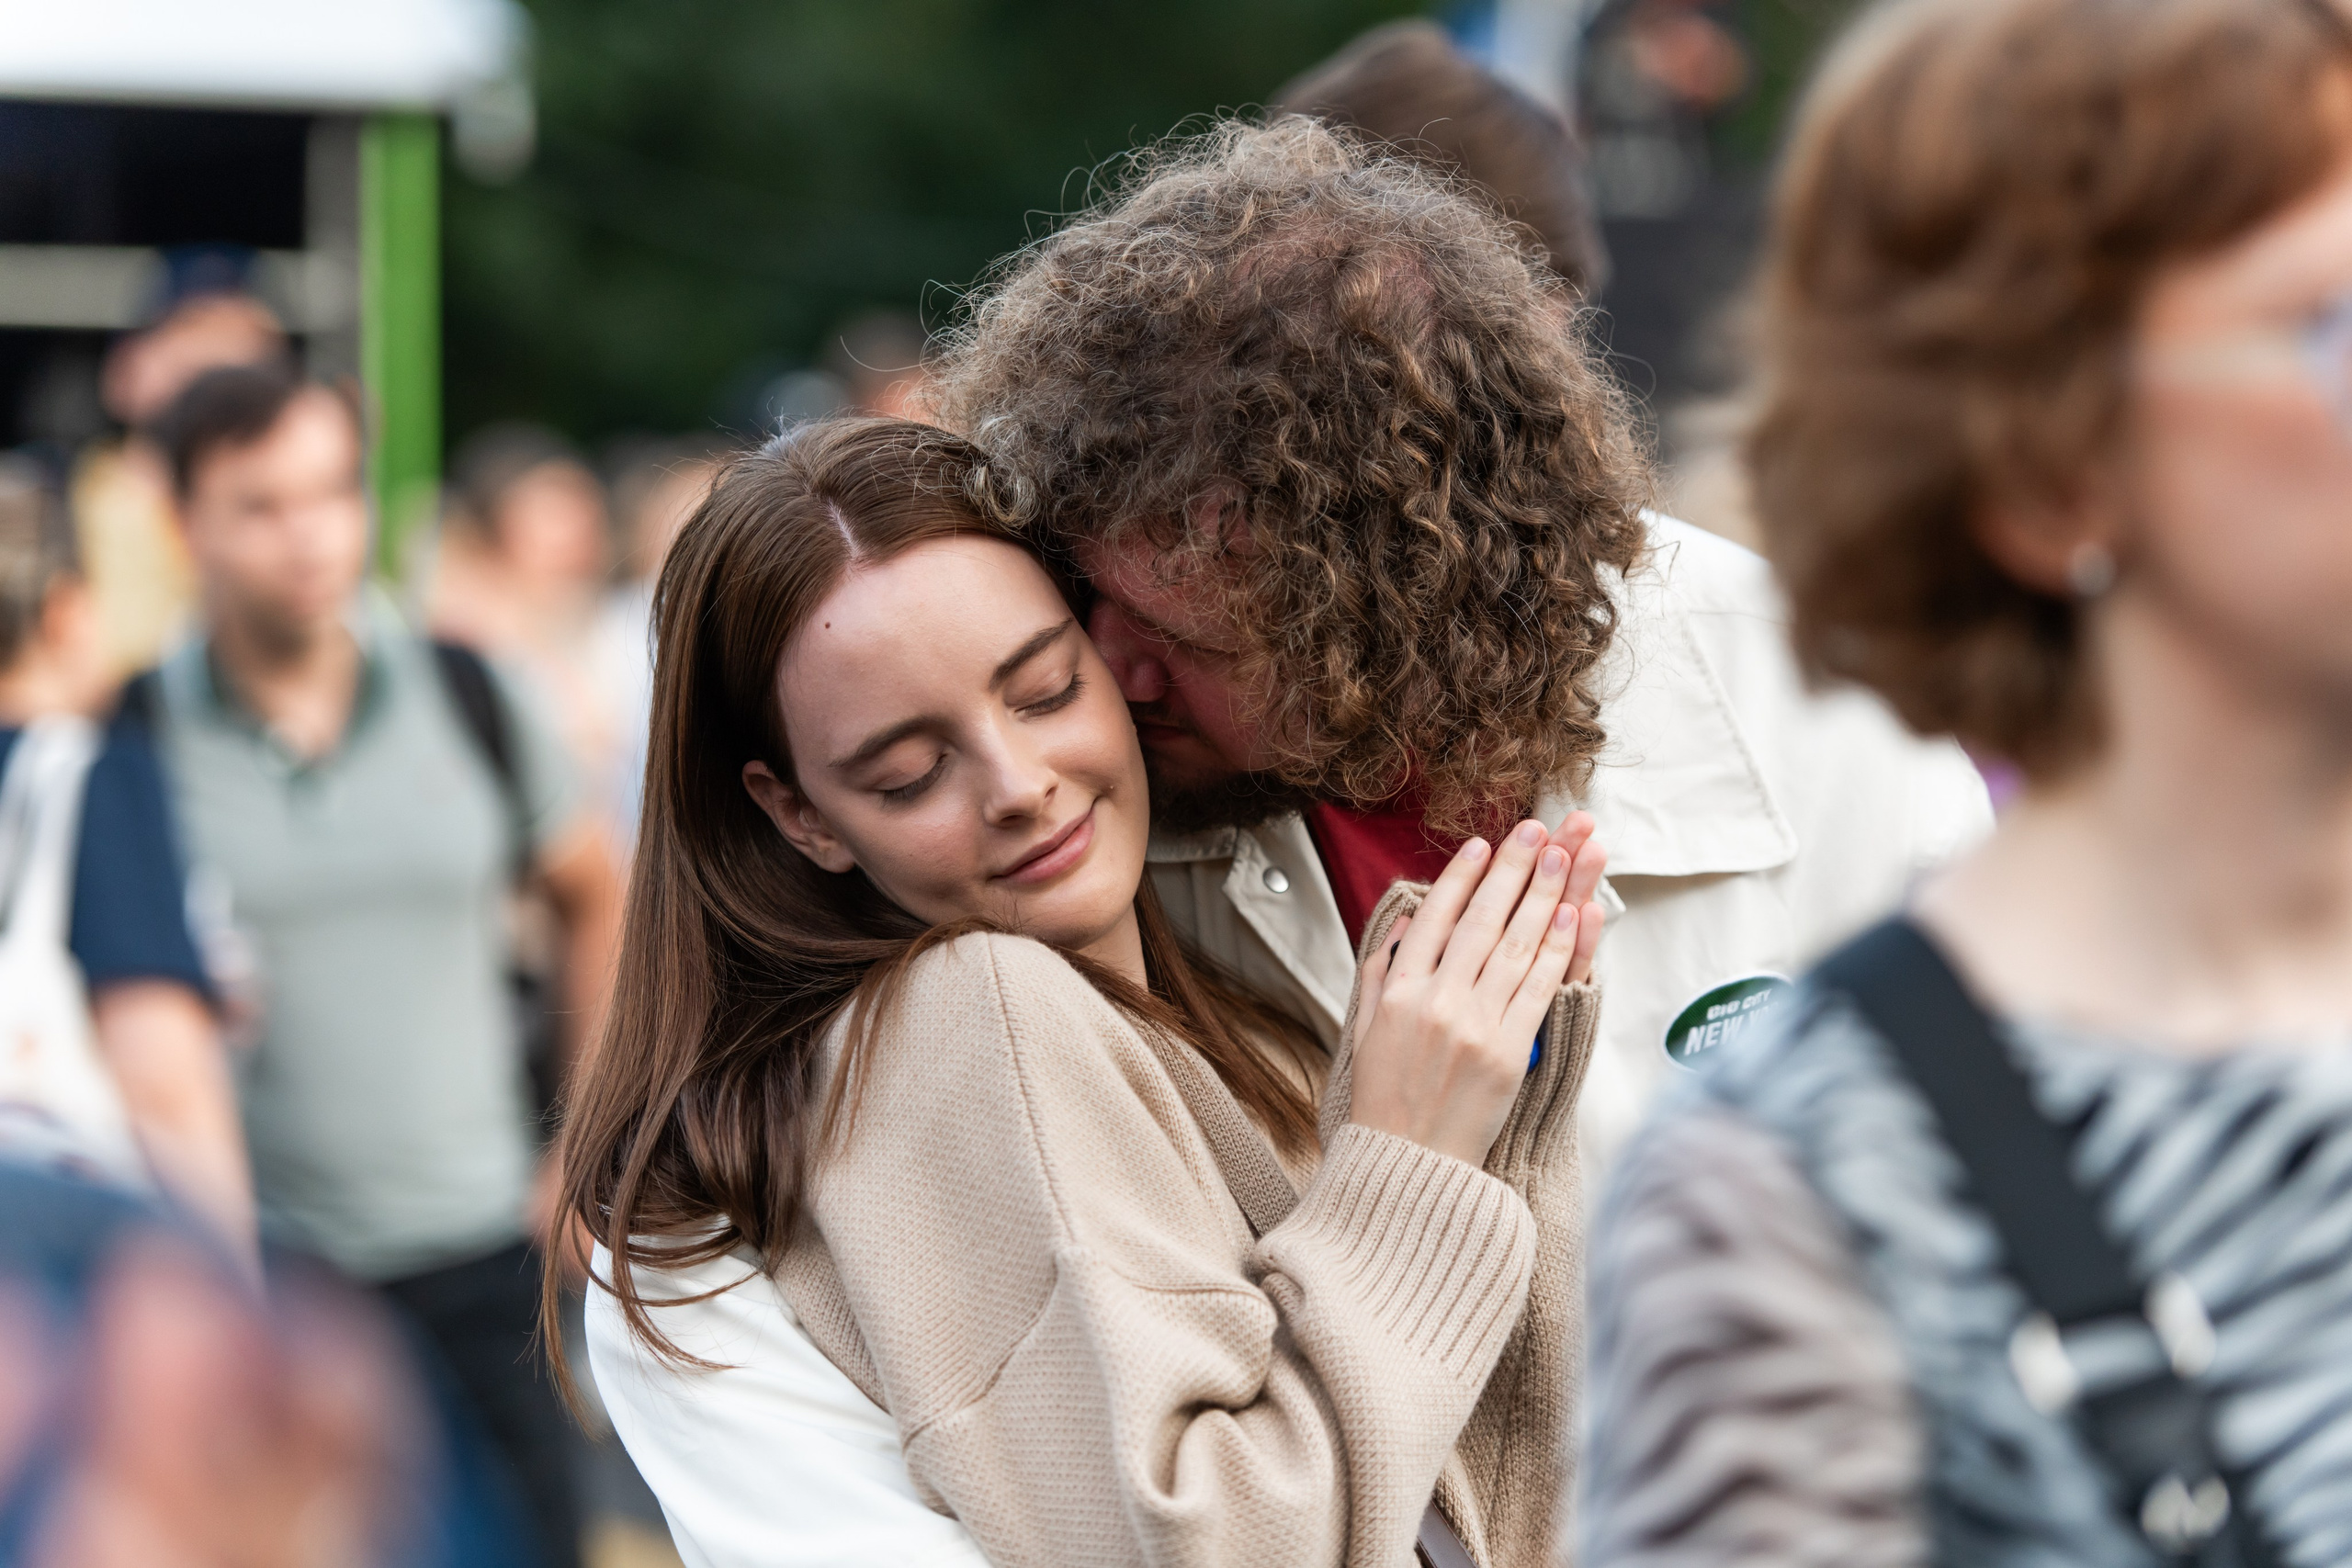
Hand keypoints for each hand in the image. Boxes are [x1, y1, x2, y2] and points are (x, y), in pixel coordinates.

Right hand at [1346, 814, 1606, 1165]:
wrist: (1409, 1166)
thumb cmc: (1385, 1102)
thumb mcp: (1363, 1032)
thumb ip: (1381, 974)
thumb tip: (1406, 925)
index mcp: (1397, 993)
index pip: (1435, 919)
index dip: (1461, 878)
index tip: (1481, 845)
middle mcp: (1435, 1001)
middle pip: (1482, 920)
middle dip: (1512, 868)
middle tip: (1535, 830)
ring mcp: (1473, 1024)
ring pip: (1516, 944)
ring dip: (1543, 893)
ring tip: (1563, 854)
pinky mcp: (1509, 1051)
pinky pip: (1538, 987)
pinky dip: (1557, 948)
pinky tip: (1572, 914)